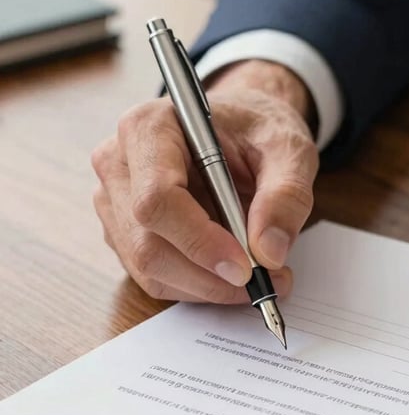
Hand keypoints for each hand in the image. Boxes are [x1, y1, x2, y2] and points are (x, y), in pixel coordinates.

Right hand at [92, 59, 318, 302]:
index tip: (245, 266)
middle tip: (267, 281)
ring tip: (261, 277)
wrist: (243, 127)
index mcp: (149, 128)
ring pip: (149, 269)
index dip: (199, 241)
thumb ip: (285, 195)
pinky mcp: (125, 232)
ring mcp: (115, 202)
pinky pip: (155, 276)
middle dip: (210, 276)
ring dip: (208, 287)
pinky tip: (233, 274)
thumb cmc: (257, 129)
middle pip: (148, 243)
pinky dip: (199, 286)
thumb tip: (269, 251)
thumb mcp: (288, 149)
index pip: (157, 198)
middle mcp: (119, 164)